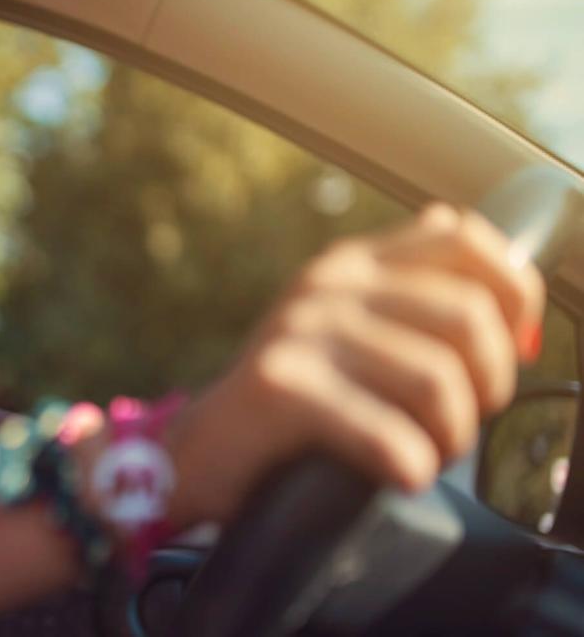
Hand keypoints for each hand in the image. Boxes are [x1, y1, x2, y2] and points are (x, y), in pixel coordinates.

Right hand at [161, 204, 544, 525]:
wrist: (200, 454)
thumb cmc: (289, 405)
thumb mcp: (344, 331)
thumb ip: (402, 289)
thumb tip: (474, 239)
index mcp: (349, 265)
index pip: (462, 239)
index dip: (512, 294)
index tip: (509, 350)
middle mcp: (325, 285)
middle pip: (467, 314)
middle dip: (487, 384)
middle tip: (458, 423)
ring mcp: (299, 331)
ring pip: (437, 379)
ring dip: (450, 436)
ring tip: (426, 455)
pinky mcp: (280, 387)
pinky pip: (389, 435)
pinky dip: (410, 466)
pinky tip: (398, 475)